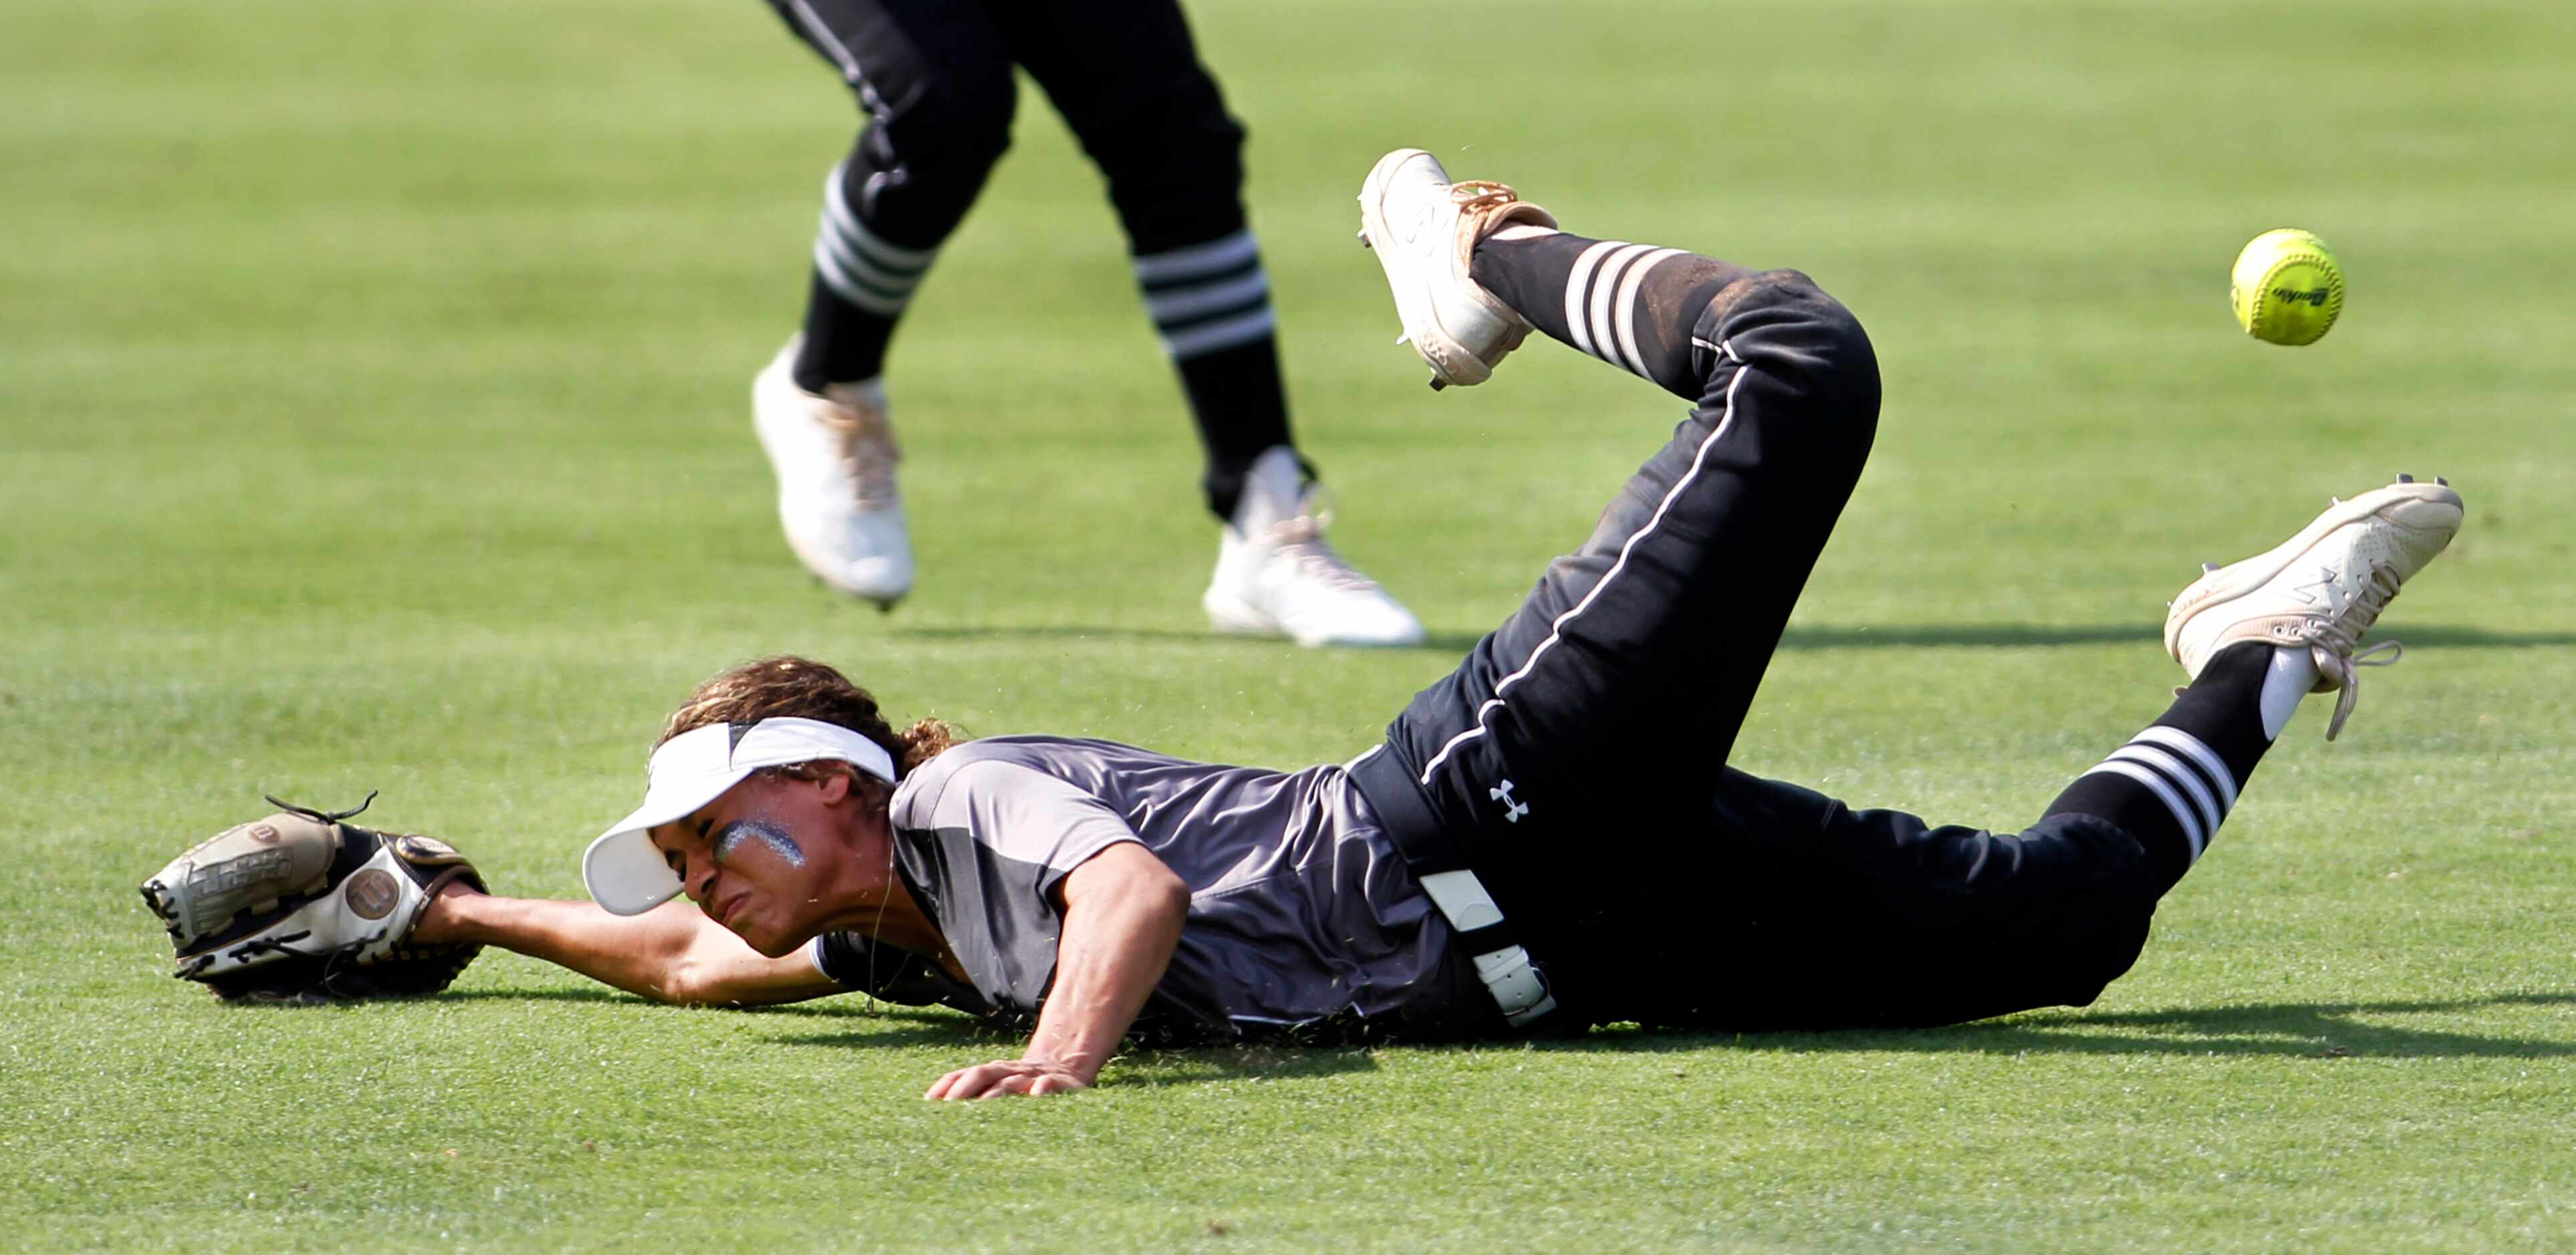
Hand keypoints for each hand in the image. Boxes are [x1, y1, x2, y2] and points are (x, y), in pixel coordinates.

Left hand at [924, 1057, 1093, 1099]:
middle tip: (949, 1105)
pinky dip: (1043, 1088)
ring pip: (1012, 1082)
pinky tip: (1036, 1094)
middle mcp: (1009, 1071)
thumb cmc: (1023, 1085)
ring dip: (998, 1091)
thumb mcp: (998, 1087)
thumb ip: (974, 1095)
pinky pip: (1050, 1084)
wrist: (1066, 1067)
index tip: (928, 1100)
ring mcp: (1033, 1076)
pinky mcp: (1059, 1084)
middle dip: (965, 1087)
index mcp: (992, 1072)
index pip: (964, 1074)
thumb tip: (938, 1112)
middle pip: (984, 1074)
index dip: (947, 1084)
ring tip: (984, 1103)